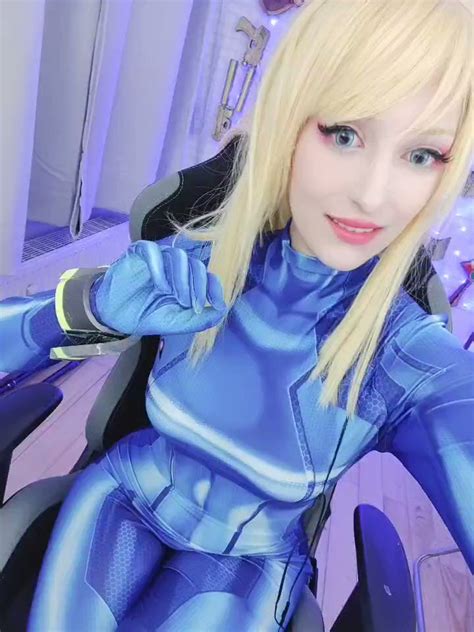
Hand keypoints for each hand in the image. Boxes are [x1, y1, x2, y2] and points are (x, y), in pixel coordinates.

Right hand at [93, 240, 227, 335]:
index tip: (215, 305)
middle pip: (196, 265)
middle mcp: (175, 267)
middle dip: (197, 286)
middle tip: (190, 305)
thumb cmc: (147, 316)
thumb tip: (222, 311)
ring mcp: (158, 258)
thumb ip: (200, 319)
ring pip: (178, 255)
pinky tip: (161, 286)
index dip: (214, 289)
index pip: (208, 276)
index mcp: (187, 281)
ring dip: (181, 278)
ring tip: (176, 297)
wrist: (116, 316)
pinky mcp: (138, 253)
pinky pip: (152, 250)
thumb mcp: (177, 323)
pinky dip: (159, 267)